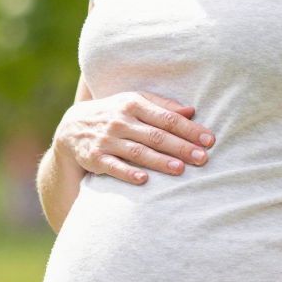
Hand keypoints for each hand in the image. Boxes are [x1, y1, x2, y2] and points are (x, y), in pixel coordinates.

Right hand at [55, 90, 214, 185]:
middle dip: (181, 147)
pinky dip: (128, 173)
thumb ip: (162, 106)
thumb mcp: (134, 102)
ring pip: (138, 151)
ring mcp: (107, 139)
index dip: (189, 129)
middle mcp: (120, 120)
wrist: (72, 127)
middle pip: (156, 135)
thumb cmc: (114, 114)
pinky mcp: (95, 157)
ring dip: (159, 161)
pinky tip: (144, 180)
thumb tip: (191, 111)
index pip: (167, 118)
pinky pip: (113, 167)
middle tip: (203, 158)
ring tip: (180, 169)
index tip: (209, 140)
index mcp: (133, 104)